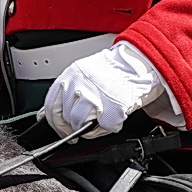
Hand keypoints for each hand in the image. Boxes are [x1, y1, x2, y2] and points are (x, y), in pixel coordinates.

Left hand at [43, 43, 171, 138]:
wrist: (139, 61)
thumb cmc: (114, 68)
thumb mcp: (83, 74)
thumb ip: (67, 92)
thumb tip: (52, 113)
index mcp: (70, 76)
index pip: (52, 106)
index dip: (56, 123)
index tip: (61, 130)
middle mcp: (80, 85)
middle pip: (68, 118)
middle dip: (74, 127)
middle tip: (82, 129)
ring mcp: (96, 96)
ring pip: (83, 124)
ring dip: (90, 129)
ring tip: (100, 123)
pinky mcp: (113, 106)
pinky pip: (105, 126)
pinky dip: (110, 127)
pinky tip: (114, 120)